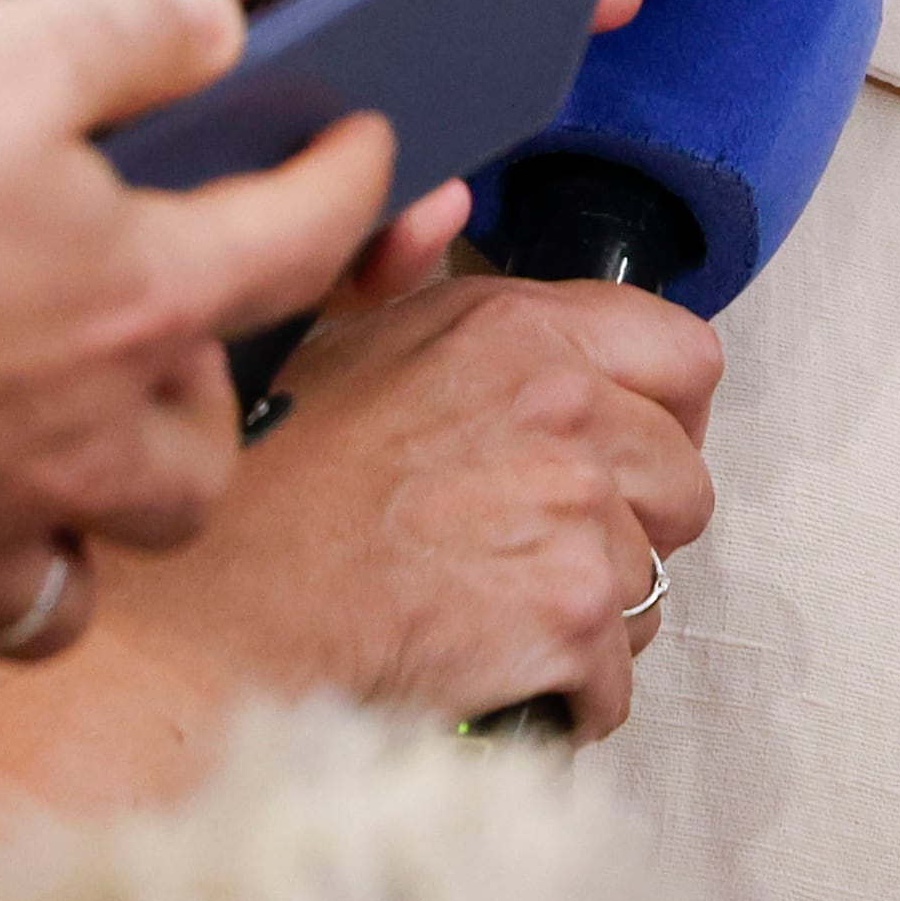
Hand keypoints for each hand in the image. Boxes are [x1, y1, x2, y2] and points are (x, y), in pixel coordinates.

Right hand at [0, 0, 406, 642]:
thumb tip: (219, 27)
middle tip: (171, 329)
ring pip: (109, 551)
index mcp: (142, 300)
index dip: (350, 182)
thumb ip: (132, 28)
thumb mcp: (0, 51)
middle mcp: (93, 437)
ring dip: (113, 498)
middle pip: (208, 442)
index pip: (301, 239)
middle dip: (210, 387)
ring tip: (75, 441)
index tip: (368, 153)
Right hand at [42, 273, 718, 735]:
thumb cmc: (263, 496)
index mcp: (514, 330)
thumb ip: (403, 268)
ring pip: (651, 584)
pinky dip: (568, 694)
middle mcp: (562, 407)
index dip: (662, 413)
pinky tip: (497, 674)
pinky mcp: (571, 615)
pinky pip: (617, 676)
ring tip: (498, 615)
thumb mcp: (330, 342)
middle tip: (544, 550)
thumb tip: (444, 206)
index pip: (685, 356)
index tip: (627, 449)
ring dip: (591, 615)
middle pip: (684, 482)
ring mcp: (574, 512)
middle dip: (632, 527)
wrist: (214, 623)